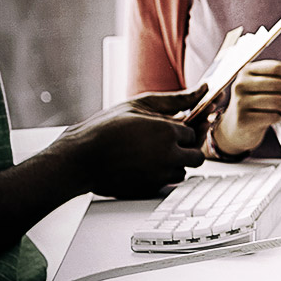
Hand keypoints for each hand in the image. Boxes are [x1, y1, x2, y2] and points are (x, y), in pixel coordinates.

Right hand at [50, 87, 208, 197]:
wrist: (77, 160)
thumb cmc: (104, 130)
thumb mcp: (139, 105)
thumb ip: (176, 99)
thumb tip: (202, 89)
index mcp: (168, 132)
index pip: (194, 132)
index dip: (183, 129)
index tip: (173, 128)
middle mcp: (168, 156)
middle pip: (196, 156)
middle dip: (186, 149)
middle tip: (168, 143)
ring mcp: (159, 176)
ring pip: (182, 172)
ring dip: (174, 164)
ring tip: (149, 153)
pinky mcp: (149, 190)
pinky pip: (166, 183)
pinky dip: (160, 175)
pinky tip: (142, 164)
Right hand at [211, 60, 280, 154]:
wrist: (239, 127)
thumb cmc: (258, 103)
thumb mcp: (271, 85)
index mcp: (248, 70)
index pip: (277, 67)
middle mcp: (241, 84)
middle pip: (279, 84)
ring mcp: (240, 102)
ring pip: (278, 101)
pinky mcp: (243, 119)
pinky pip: (273, 116)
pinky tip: (278, 117)